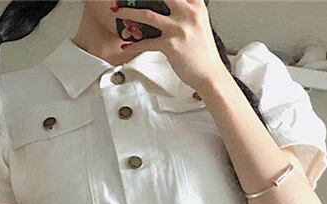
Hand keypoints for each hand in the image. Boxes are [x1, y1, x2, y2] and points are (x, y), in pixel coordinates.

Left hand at [111, 0, 229, 91]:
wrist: (209, 74)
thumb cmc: (202, 51)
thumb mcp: (198, 23)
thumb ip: (185, 11)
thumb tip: (166, 6)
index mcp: (196, 5)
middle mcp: (188, 13)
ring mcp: (179, 29)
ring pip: (148, 15)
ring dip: (129, 13)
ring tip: (117, 11)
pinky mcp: (171, 45)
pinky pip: (147, 43)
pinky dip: (134, 45)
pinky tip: (126, 45)